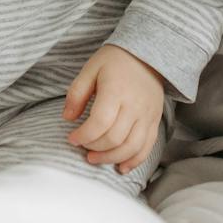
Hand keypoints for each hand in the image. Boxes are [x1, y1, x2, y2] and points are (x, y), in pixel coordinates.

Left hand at [63, 45, 164, 172]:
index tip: (71, 138)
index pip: (100, 123)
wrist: (148, 55)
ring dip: (111, 158)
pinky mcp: (155, 121)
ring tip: (95, 159)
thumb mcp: (90, 68)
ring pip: (131, 147)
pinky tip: (120, 167)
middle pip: (115, 138)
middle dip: (94, 148)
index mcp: (116, 90)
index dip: (83, 136)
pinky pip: (147, 147)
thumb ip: (77, 93)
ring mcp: (147, 115)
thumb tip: (67, 118)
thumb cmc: (115, 61)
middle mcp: (135, 106)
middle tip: (82, 148)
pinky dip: (134, 161)